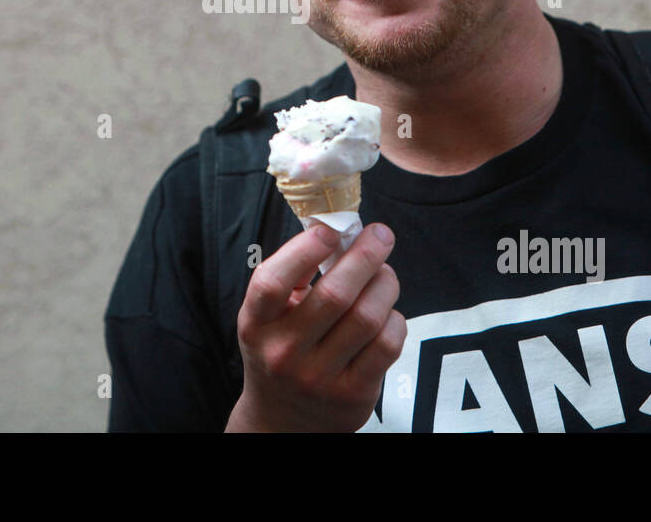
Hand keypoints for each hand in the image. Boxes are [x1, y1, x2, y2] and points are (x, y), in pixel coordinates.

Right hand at [226, 222, 405, 432]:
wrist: (282, 421)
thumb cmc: (279, 350)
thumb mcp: (268, 317)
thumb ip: (293, 275)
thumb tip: (335, 230)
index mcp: (256, 324)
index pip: (272, 282)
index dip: (304, 250)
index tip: (330, 230)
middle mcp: (284, 353)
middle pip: (334, 295)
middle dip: (365, 255)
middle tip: (380, 235)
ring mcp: (319, 377)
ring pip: (367, 317)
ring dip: (385, 284)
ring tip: (385, 273)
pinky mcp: (353, 394)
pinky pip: (386, 345)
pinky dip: (394, 319)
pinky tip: (387, 312)